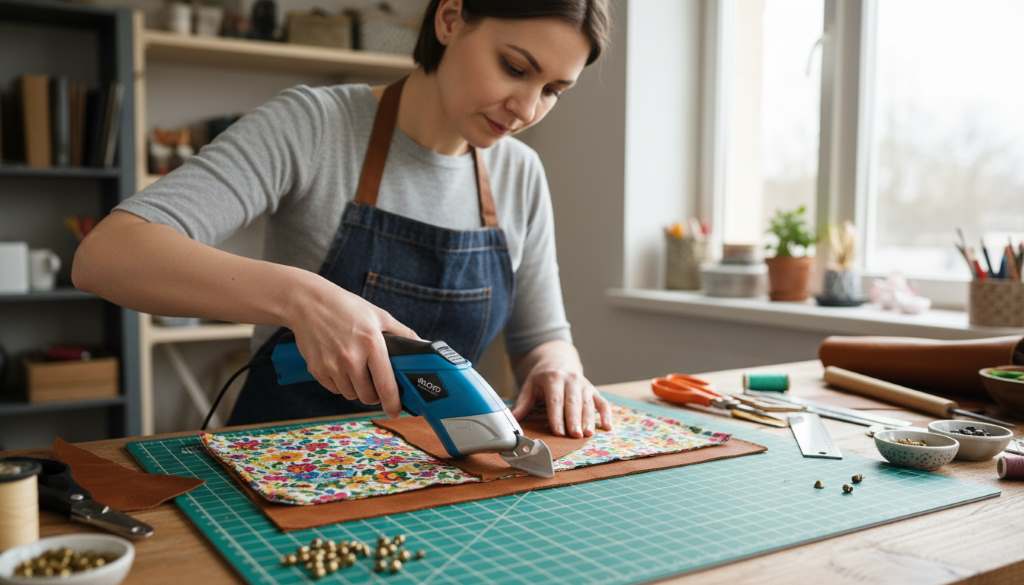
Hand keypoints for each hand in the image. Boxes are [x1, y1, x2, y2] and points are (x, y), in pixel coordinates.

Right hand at [285, 273, 417, 417]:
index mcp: (371, 344)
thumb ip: (403, 333)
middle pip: (367, 396)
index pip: (385, 385)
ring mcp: (332, 365)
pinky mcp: (317, 370)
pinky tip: (341, 366)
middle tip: (376, 385)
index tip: (396, 410)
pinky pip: (335, 389)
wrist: (308, 303)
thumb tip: (423, 346)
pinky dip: (341, 384)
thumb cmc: (346, 308)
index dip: (393, 403)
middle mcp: (351, 357)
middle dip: (375, 395)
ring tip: (357, 370)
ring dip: (357, 389)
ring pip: (351, 395)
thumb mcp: (379, 315)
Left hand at [511, 367, 612, 437]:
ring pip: (588, 403)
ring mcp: (584, 385)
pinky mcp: (593, 390)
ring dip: (589, 420)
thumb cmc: (542, 377)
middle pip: (573, 402)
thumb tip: (512, 419)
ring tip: (587, 434)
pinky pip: (602, 402)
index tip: (557, 431)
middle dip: (574, 420)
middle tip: (575, 435)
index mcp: (553, 378)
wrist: (558, 359)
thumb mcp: (530, 385)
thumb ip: (523, 403)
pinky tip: (607, 427)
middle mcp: (571, 380)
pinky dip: (606, 414)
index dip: (556, 417)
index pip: (555, 400)